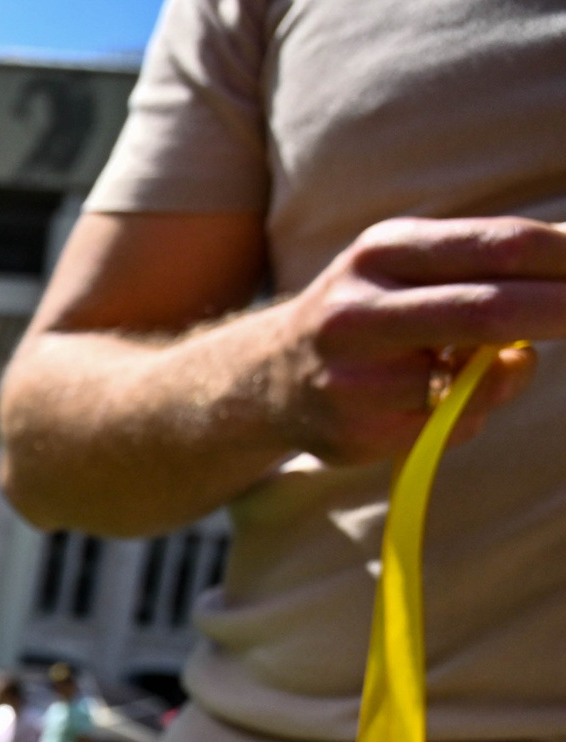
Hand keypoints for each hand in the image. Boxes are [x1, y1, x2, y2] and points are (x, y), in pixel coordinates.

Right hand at [261, 217, 565, 465]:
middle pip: (489, 311)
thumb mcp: (417, 265)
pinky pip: (451, 426)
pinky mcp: (357, 432)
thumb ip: (492, 266)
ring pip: (475, 382)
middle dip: (564, 312)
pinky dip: (463, 414)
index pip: (500, 246)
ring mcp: (353, 378)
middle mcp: (359, 310)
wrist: (268, 377)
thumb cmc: (374, 310)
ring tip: (462, 368)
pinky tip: (419, 403)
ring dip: (499, 377)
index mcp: (384, 251)